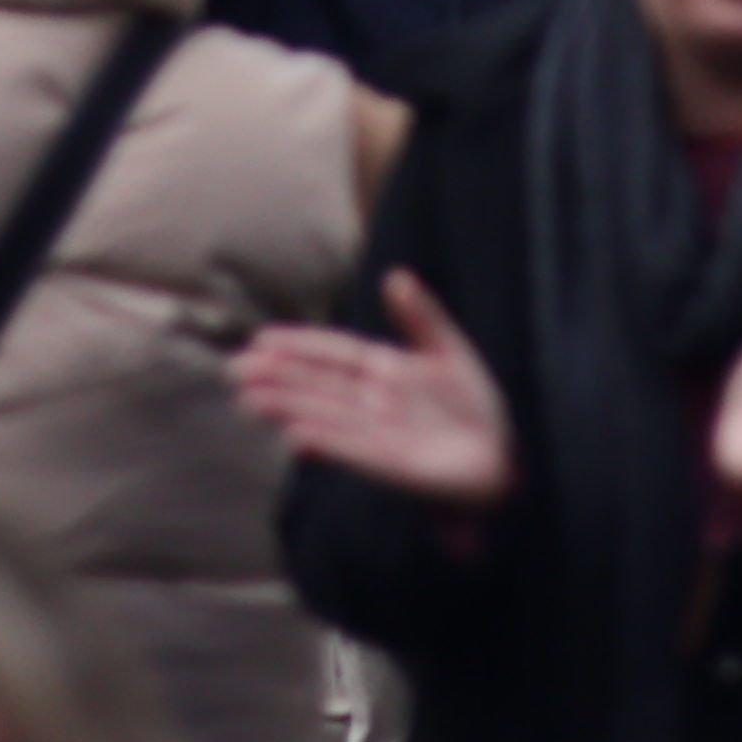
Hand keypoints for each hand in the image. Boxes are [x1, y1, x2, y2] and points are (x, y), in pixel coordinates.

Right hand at [231, 270, 515, 510]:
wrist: (505, 456)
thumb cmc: (478, 404)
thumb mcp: (450, 350)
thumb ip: (421, 316)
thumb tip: (395, 276)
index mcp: (384, 369)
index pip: (333, 354)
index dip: (299, 346)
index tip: (263, 340)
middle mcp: (372, 401)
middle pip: (317, 386)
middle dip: (278, 378)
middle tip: (237, 370)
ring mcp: (377, 434)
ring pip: (324, 415)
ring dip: (288, 408)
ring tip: (250, 400)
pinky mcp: (390, 465)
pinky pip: (351, 450)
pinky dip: (325, 443)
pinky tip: (295, 434)